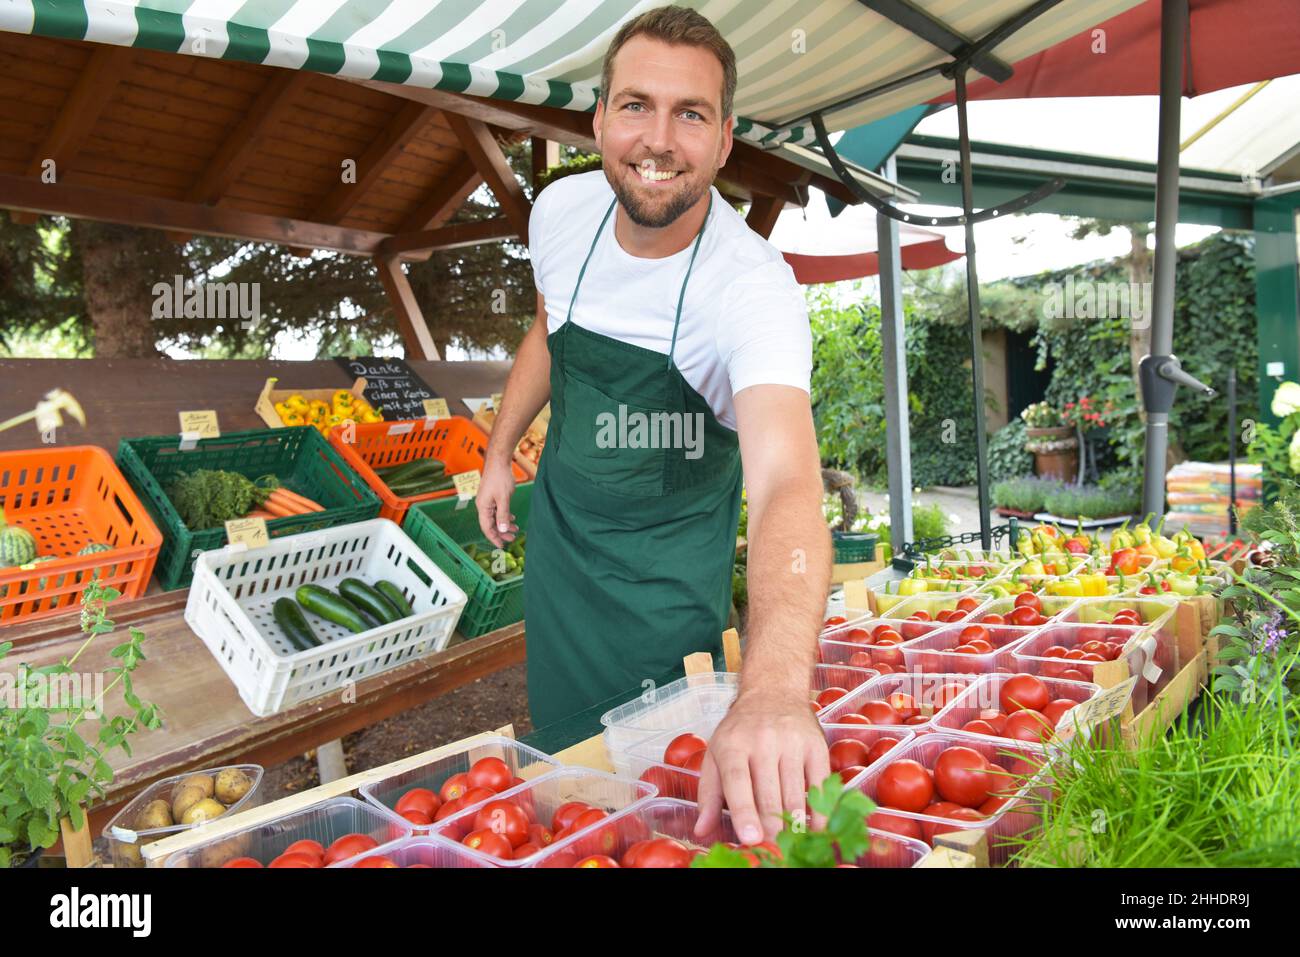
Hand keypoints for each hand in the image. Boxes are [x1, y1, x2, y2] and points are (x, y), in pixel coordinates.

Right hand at [476, 457, 517, 547]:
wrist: (498, 461)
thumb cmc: (500, 478)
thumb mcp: (504, 498)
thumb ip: (503, 514)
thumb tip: (503, 529)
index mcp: (483, 507)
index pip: (487, 528)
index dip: (494, 538)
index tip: (502, 546)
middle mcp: (483, 505)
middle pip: (491, 524)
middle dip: (502, 533)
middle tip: (513, 538)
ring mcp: (487, 501)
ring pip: (495, 517)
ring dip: (504, 524)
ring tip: (516, 529)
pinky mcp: (492, 496)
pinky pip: (497, 510)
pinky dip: (504, 516)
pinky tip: (512, 517)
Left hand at [693, 688, 830, 845]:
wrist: (773, 691)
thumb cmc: (740, 730)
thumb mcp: (715, 754)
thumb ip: (708, 794)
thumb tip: (701, 830)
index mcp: (733, 744)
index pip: (738, 781)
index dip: (744, 812)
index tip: (750, 838)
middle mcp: (763, 740)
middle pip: (769, 792)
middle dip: (771, 826)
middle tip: (773, 850)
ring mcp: (792, 742)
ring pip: (795, 792)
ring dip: (794, 823)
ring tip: (792, 843)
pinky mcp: (816, 745)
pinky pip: (820, 783)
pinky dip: (819, 809)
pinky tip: (815, 827)